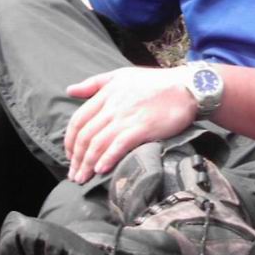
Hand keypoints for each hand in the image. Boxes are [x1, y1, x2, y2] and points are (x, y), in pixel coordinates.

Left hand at [64, 66, 196, 183]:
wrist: (186, 87)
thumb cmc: (153, 82)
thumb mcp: (120, 75)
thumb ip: (93, 84)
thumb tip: (69, 90)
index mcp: (106, 94)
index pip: (78, 120)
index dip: (69, 140)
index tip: (69, 155)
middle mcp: (113, 106)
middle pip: (85, 136)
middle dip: (76, 158)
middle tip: (73, 174)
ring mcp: (127, 117)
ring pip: (98, 143)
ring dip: (87, 164)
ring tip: (82, 178)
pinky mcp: (143, 128)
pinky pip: (120, 145)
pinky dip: (108, 158)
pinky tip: (101, 169)